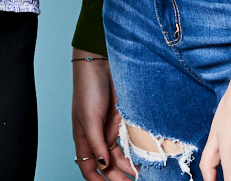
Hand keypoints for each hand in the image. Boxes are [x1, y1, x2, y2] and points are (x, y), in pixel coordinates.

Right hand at [71, 56, 131, 180]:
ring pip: (122, 156)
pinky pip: (131, 141)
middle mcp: (98, 136)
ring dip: (130, 168)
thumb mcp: (89, 117)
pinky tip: (146, 160)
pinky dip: (137, 152)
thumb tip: (103, 166)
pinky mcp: (125, 119)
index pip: (88, 167)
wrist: (102, 62)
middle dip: (118, 179)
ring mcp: (112, 128)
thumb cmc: (88, 88)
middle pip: (108, 166)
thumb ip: (96, 143)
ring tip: (143, 177)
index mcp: (84, 138)